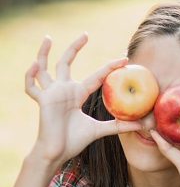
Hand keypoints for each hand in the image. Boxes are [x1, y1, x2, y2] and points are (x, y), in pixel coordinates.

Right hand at [24, 34, 142, 166]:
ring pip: (44, 68)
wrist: (57, 152)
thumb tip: (143, 125)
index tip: (124, 59)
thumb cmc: (74, 141)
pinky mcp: (42, 100)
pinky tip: (34, 65)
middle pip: (67, 62)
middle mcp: (64, 89)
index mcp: (78, 94)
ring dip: (43, 53)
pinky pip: (31, 86)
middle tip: (86, 34)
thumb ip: (119, 126)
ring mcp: (51, 93)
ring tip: (48, 38)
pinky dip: (30, 75)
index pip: (96, 76)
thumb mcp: (100, 130)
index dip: (110, 67)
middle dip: (75, 48)